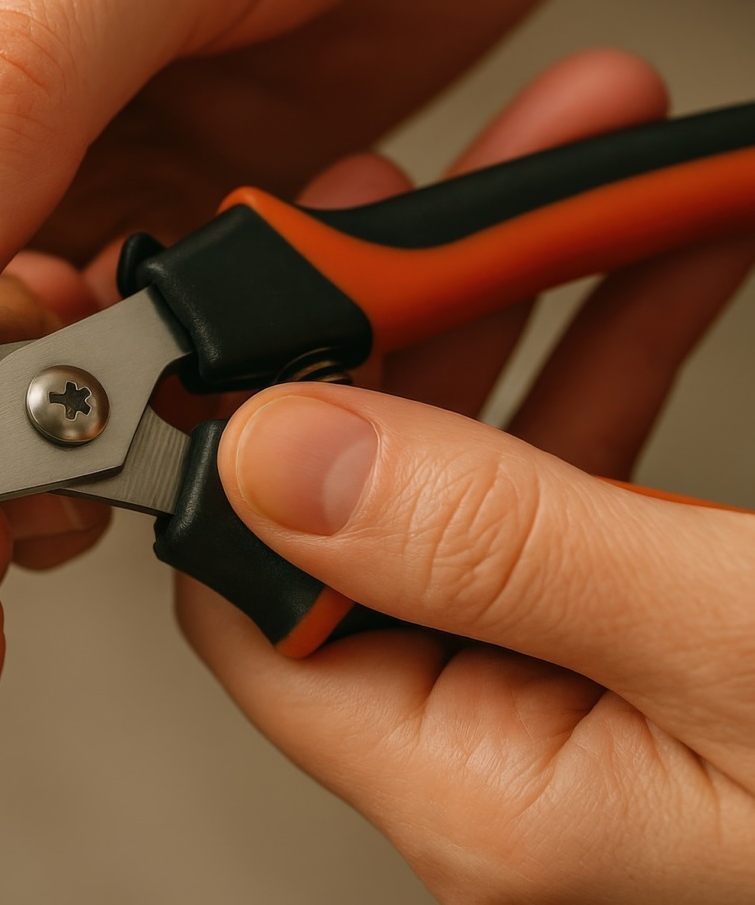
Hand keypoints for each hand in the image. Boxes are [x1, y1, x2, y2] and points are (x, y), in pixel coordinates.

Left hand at [177, 56, 754, 899]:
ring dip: (534, 298)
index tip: (282, 293)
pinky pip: (601, 472)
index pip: (259, 607)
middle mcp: (517, 747)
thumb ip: (502, 551)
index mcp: (486, 790)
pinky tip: (674, 248)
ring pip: (492, 462)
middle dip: (411, 319)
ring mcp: (595, 684)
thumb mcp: (741, 643)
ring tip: (586, 162)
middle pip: (371, 505)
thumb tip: (282, 453)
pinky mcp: (678, 629)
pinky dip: (629, 342)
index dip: (247, 444)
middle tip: (439, 188)